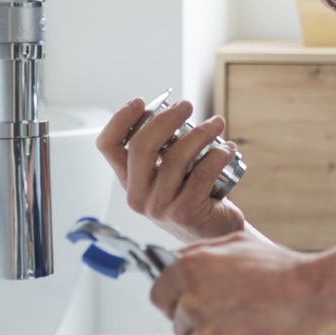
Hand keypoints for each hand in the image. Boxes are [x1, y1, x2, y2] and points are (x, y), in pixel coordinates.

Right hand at [96, 97, 246, 242]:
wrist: (217, 232)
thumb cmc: (194, 195)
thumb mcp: (170, 172)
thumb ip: (164, 148)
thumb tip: (173, 108)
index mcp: (129, 181)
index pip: (108, 147)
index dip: (120, 120)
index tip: (141, 102)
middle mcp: (138, 195)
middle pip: (140, 147)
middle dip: (165, 119)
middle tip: (186, 105)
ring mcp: (159, 207)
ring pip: (175, 158)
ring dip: (200, 133)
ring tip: (217, 123)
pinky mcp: (185, 212)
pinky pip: (201, 173)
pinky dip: (217, 155)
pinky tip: (227, 148)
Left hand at [149, 233, 335, 334]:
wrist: (323, 295)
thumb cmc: (282, 269)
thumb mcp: (236, 245)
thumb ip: (197, 254)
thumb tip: (169, 263)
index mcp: (190, 269)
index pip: (159, 297)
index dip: (177, 303)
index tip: (199, 308)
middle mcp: (194, 302)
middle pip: (177, 328)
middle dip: (200, 327)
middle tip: (235, 320)